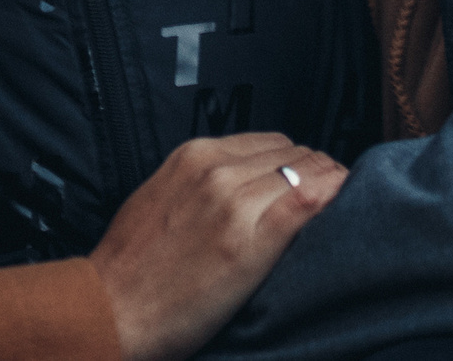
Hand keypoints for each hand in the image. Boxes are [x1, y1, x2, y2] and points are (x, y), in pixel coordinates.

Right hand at [88, 134, 345, 360]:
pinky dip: (332, 197)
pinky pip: (307, 201)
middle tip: (327, 199)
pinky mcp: (249, 243)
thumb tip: (247, 180)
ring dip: (329, 186)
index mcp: (194, 155)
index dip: (296, 162)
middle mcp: (216, 170)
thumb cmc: (131, 265)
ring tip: (338, 210)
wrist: (110, 310)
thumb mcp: (162, 197)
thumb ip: (203, 180)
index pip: (271, 141)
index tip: (307, 182)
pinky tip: (343, 205)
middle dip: (315, 172)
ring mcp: (233, 204)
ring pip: (308, 171)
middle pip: (294, 154)